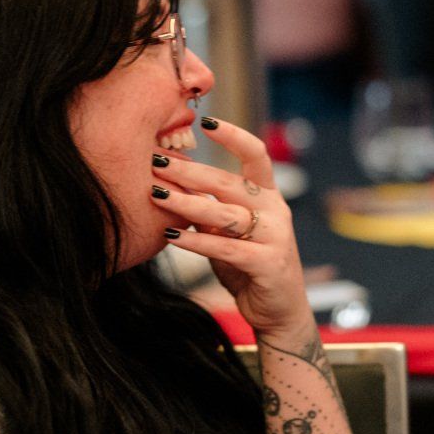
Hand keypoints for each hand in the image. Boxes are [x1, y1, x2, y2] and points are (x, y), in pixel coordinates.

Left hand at [154, 116, 309, 340]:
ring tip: (156, 195)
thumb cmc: (248, 267)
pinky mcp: (267, 264)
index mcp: (268, 196)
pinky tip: (172, 235)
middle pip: (230, 182)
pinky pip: (226, 248)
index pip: (256, 155)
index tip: (206, 121)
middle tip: (156, 161)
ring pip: (225, 214)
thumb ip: (209, 210)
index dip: (233, 136)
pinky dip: (196, 241)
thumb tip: (172, 184)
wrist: (278, 312)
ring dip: (187, 203)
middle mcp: (275, 211)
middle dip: (189, 170)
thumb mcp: (227, 233)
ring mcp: (275, 237)